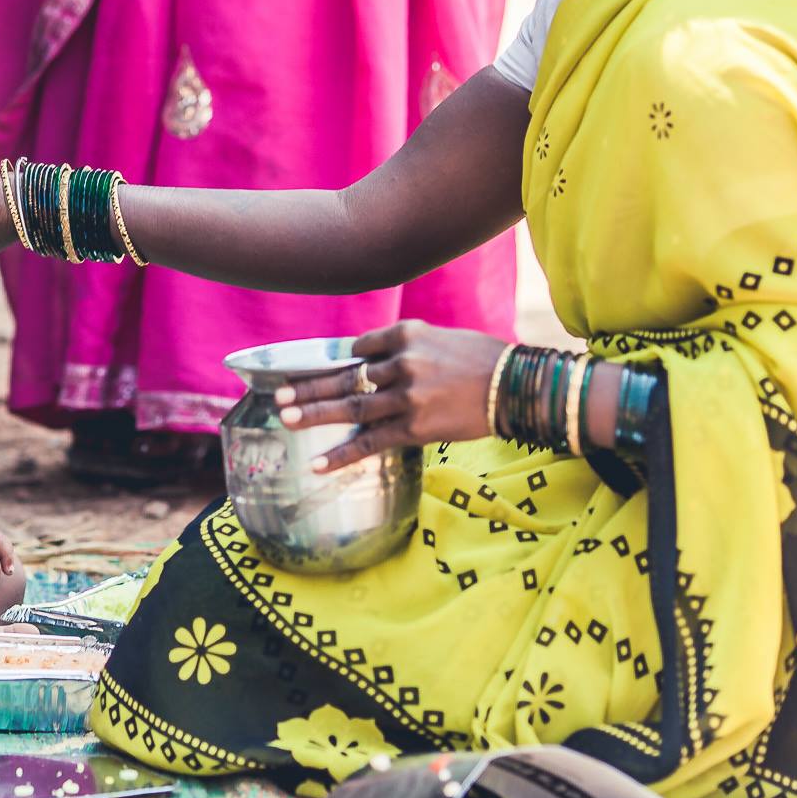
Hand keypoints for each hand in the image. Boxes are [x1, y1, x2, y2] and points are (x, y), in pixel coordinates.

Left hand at [275, 321, 508, 471]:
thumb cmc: (483, 360)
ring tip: (286, 419)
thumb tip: (368, 361)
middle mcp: (403, 362)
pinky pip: (370, 442)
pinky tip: (317, 463)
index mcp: (408, 334)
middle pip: (346, 377)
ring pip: (351, 407)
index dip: (335, 362)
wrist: (516, 388)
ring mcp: (406, 396)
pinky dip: (341, 454)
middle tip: (280, 394)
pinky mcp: (414, 427)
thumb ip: (405, 346)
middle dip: (309, 387)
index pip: (360, 348)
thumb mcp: (441, 337)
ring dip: (315, 414)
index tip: (313, 371)